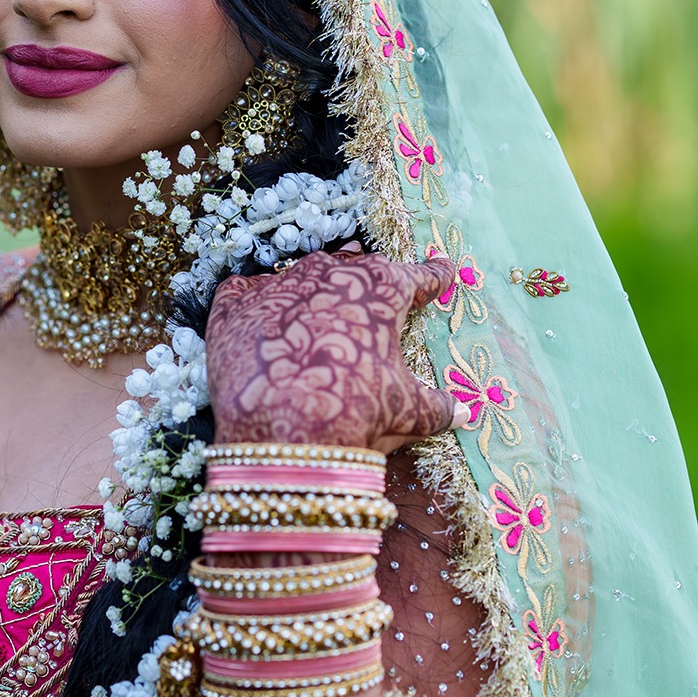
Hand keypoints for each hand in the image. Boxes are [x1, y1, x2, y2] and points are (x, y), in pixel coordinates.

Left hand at [205, 249, 466, 452]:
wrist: (278, 430)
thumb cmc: (356, 411)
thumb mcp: (406, 411)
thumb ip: (436, 407)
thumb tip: (463, 414)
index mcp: (380, 288)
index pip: (417, 276)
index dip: (433, 276)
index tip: (442, 271)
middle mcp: (329, 273)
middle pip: (356, 266)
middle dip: (368, 276)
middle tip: (375, 288)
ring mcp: (278, 284)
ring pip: (302, 274)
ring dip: (314, 287)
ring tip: (320, 301)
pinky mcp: (233, 306)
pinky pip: (245, 292)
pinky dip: (256, 301)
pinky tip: (259, 314)